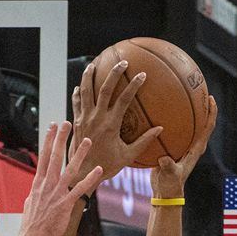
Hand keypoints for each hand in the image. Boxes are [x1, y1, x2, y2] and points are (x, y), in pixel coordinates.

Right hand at [18, 121, 101, 235]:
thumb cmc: (32, 225)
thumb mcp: (31, 203)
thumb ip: (37, 192)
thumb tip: (38, 186)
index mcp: (38, 183)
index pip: (43, 156)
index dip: (48, 140)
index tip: (52, 127)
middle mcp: (47, 185)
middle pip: (54, 157)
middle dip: (61, 139)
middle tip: (66, 123)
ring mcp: (56, 194)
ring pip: (69, 169)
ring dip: (79, 154)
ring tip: (87, 140)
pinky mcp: (65, 204)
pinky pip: (79, 188)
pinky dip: (89, 178)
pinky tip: (98, 169)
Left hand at [71, 60, 162, 180]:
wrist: (82, 173)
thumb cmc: (107, 165)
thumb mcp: (128, 155)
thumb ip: (144, 141)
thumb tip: (160, 129)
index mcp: (111, 125)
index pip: (124, 99)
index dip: (134, 85)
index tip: (142, 75)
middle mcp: (97, 118)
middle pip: (104, 89)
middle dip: (114, 73)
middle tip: (122, 62)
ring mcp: (85, 118)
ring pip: (85, 92)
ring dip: (89, 77)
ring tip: (93, 65)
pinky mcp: (77, 122)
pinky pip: (76, 103)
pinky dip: (78, 93)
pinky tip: (80, 86)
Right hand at [151, 95, 217, 197]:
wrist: (165, 192)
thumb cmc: (171, 185)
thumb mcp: (170, 175)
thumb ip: (168, 167)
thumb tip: (163, 158)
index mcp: (196, 149)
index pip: (208, 127)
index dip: (211, 113)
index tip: (210, 98)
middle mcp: (192, 145)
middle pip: (201, 122)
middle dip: (202, 106)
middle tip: (198, 90)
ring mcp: (183, 146)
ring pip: (189, 125)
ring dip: (188, 111)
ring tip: (181, 95)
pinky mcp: (174, 148)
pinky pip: (174, 130)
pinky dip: (171, 120)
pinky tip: (159, 111)